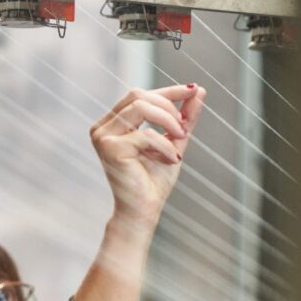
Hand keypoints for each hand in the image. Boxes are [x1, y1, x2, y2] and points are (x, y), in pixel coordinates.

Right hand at [88, 84, 207, 229]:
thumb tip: (198, 90)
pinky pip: (145, 134)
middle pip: (138, 95)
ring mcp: (103, 137)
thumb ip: (183, 117)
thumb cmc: (154, 180)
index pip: (139, 95)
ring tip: (180, 139)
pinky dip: (165, 145)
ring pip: (141, 107)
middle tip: (183, 130)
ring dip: (167, 121)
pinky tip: (171, 160)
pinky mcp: (110, 148)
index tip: (193, 89)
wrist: (144, 210)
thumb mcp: (173, 141)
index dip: (167, 90)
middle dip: (168, 107)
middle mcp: (102, 127)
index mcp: (112, 123)